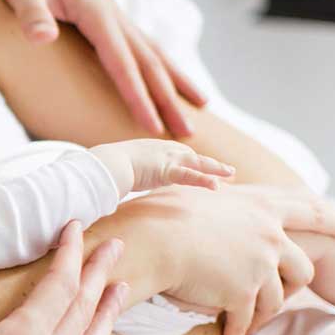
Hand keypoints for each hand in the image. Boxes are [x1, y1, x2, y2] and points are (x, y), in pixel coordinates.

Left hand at [0, 0, 207, 137]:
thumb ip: (29, 10)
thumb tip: (41, 37)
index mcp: (93, 9)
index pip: (121, 61)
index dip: (136, 95)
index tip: (151, 127)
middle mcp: (110, 11)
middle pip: (147, 60)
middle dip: (168, 98)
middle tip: (188, 135)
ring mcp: (109, 13)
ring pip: (150, 52)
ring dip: (173, 82)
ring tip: (199, 109)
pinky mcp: (102, 15)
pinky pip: (137, 46)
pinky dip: (157, 66)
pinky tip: (166, 81)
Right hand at [90, 139, 234, 194]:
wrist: (103, 165)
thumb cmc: (103, 168)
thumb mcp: (115, 168)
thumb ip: (121, 174)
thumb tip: (112, 185)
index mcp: (150, 148)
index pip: (177, 153)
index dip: (192, 160)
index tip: (202, 166)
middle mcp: (161, 149)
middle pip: (191, 156)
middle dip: (210, 163)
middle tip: (227, 171)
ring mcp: (166, 158)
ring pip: (197, 163)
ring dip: (216, 168)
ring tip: (231, 174)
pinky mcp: (167, 170)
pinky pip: (190, 176)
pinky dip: (205, 180)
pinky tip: (217, 186)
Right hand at [146, 185, 334, 334]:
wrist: (151, 240)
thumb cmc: (161, 212)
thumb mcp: (199, 193)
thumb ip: (219, 196)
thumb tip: (218, 187)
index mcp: (261, 207)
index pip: (310, 211)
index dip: (334, 220)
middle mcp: (268, 236)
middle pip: (301, 268)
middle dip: (294, 286)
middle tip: (288, 297)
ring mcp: (258, 266)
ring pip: (275, 300)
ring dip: (260, 316)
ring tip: (245, 326)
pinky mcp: (242, 293)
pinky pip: (245, 320)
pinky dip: (237, 334)